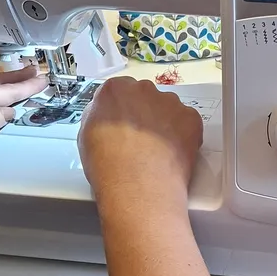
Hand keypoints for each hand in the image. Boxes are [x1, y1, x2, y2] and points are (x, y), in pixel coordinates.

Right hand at [78, 77, 202, 200]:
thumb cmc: (110, 166)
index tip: (125, 122)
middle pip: (146, 97)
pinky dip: (183, 133)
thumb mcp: (86, 135)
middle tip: (141, 139)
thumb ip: (100, 115)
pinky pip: (188, 121)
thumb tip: (106, 116)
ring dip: (165, 123)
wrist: (138, 186)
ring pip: (168, 108)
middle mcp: (143, 89)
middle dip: (145, 114)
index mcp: (115, 90)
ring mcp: (170, 102)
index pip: (120, 91)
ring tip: (157, 150)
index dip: (123, 110)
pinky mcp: (190, 117)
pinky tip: (171, 151)